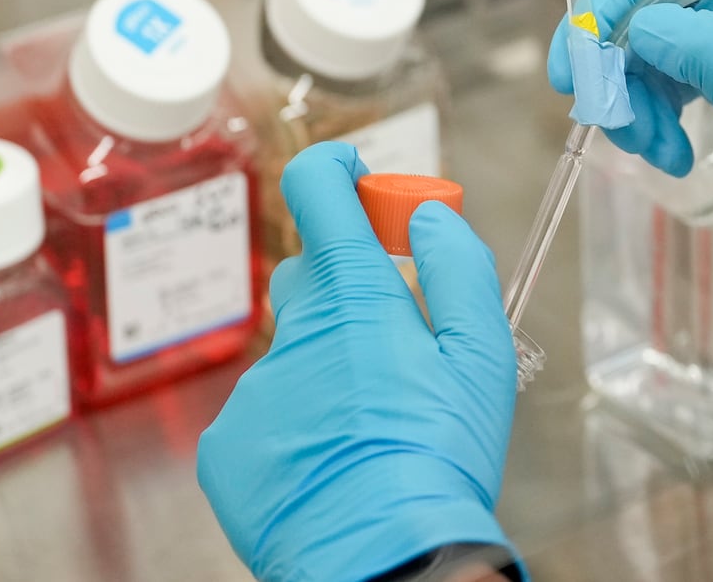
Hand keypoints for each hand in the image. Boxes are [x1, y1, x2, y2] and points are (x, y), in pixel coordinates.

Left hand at [198, 143, 519, 581]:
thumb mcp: (483, 353)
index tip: (356, 177)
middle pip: (312, 274)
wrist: (386, 560)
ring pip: (297, 355)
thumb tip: (426, 216)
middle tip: (399, 338)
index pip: (318, 189)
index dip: (336, 170)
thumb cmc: (441, 457)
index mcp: (356, 295)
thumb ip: (457, 268)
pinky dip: (298, 426)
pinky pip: (266, 412)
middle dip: (352, 289)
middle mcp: (295, 330)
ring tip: (376, 430)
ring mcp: (255, 387)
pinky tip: (335, 463)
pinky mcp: (229, 444)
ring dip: (331, 371)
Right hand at [548, 0, 712, 327]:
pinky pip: (658, 86)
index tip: (576, 70)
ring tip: (663, 155)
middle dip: (615, 73)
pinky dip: (652, 121)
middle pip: (633, 13)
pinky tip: (673, 155)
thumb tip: (636, 27)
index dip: (598, 5)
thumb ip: (700, 48)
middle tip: (616, 129)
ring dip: (633, 107)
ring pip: (638, 56)